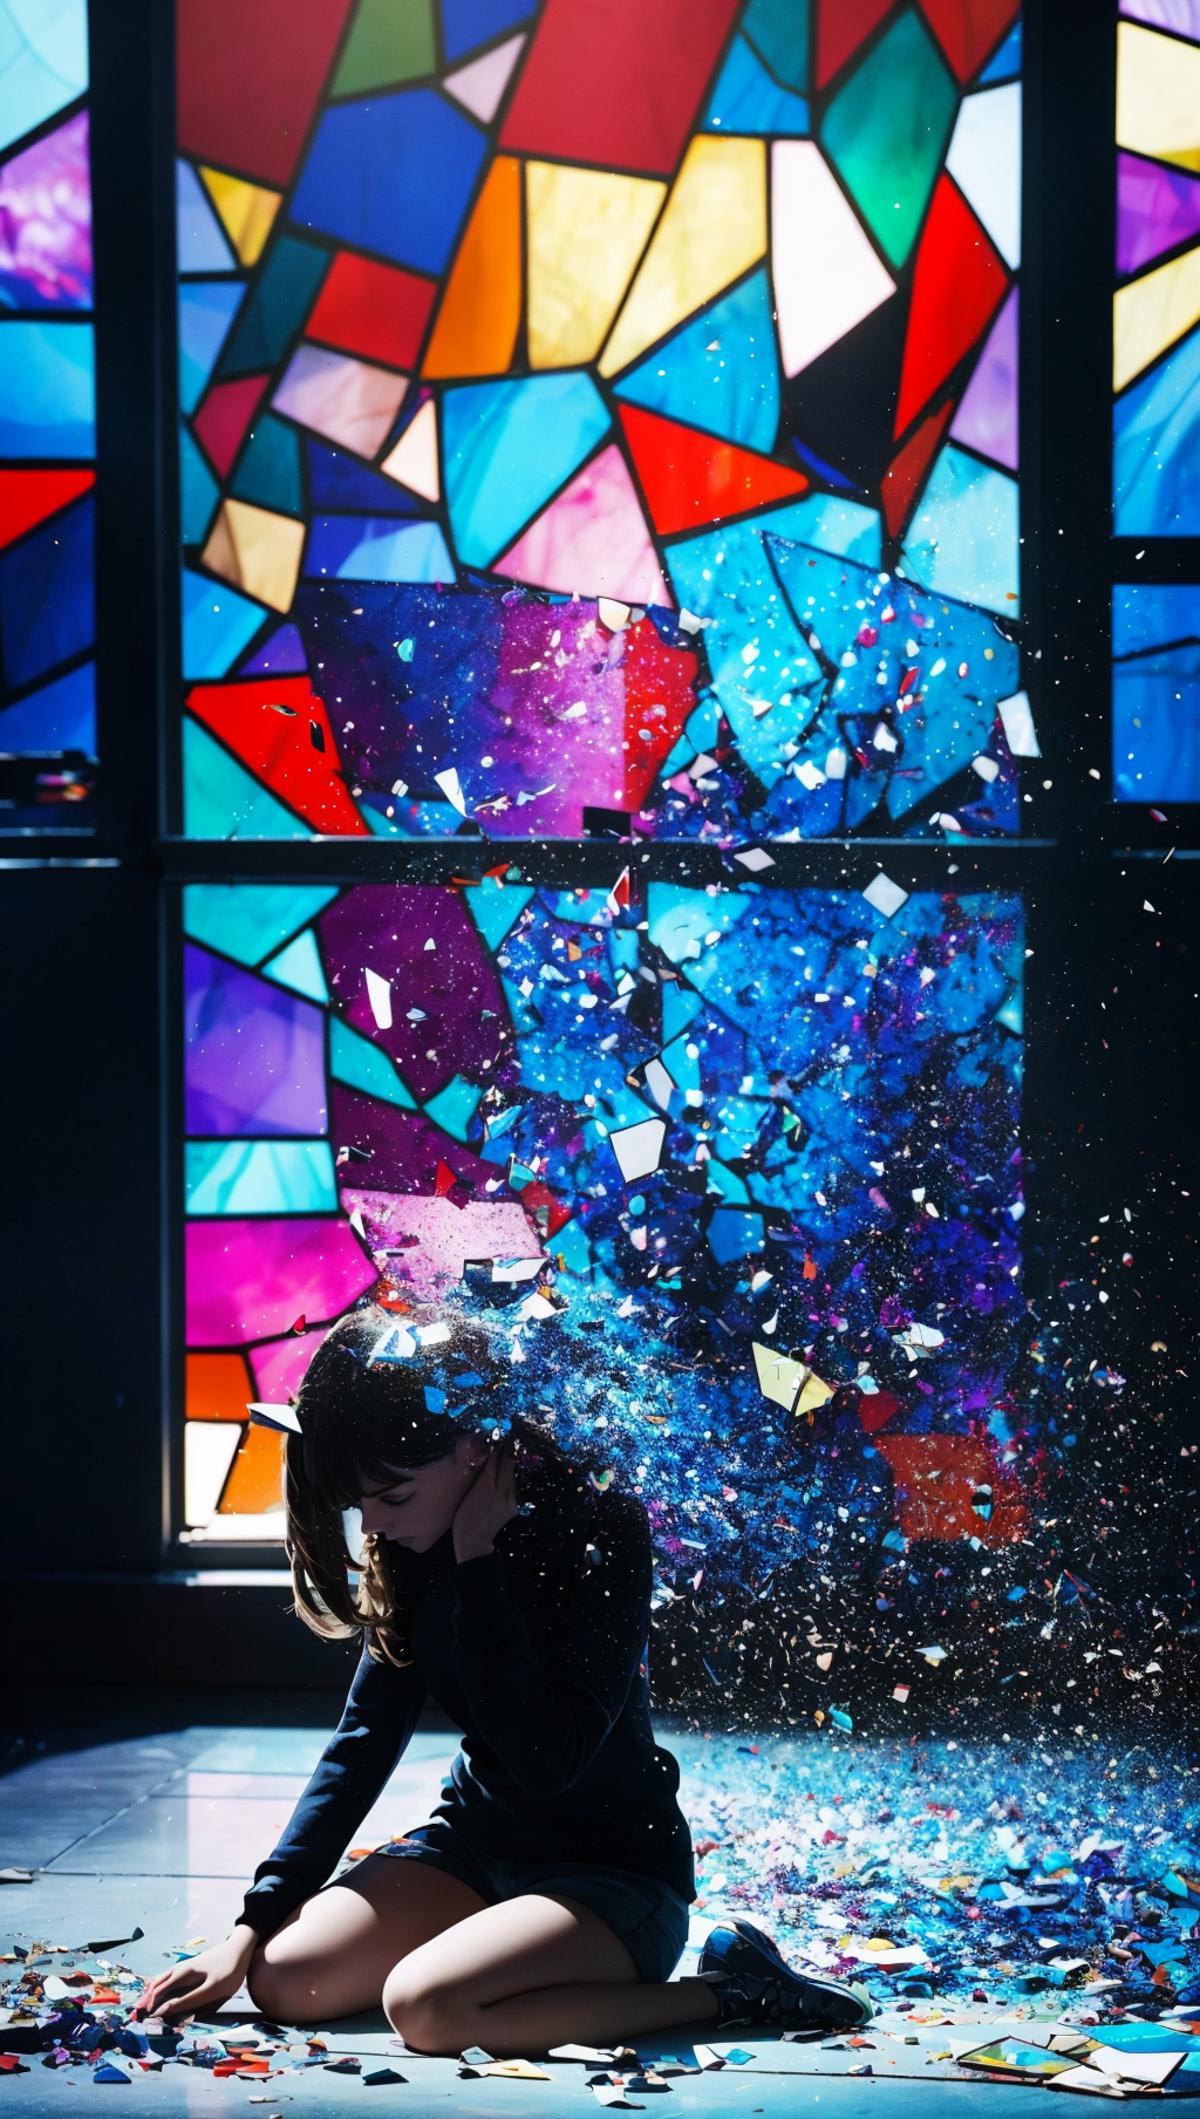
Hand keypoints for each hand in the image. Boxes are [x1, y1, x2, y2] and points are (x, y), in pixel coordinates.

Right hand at [131, 1931, 254, 2023]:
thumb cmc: (229, 1971)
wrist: (240, 1948)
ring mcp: (184, 1968)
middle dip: (146, 2000)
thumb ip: (189, 2000)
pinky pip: (168, 1978)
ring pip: (161, 1980)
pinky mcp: (190, 1969)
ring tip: (143, 2006)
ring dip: (151, 1993)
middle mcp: (179, 1970)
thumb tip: (167, 2010)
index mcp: (183, 1975)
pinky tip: (160, 1993)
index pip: (159, 1992)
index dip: (151, 2007)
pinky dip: (159, 1987)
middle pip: (156, 1985)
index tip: (145, 2021)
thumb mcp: (212, 1989)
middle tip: (136, 2015)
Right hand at [452, 1437, 518, 1561]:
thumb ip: (478, 1478)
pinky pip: (512, 1488)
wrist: (473, 1540)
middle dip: (507, 1454)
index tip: (497, 1439)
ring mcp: (508, 1501)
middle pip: (507, 1467)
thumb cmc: (462, 1516)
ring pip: (511, 1477)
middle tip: (508, 1441)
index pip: (494, 1463)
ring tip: (508, 1453)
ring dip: (510, 1466)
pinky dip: (510, 1480)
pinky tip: (506, 1476)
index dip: (496, 1450)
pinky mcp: (513, 1507)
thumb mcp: (467, 1495)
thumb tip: (485, 1462)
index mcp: (485, 1488)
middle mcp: (500, 1493)